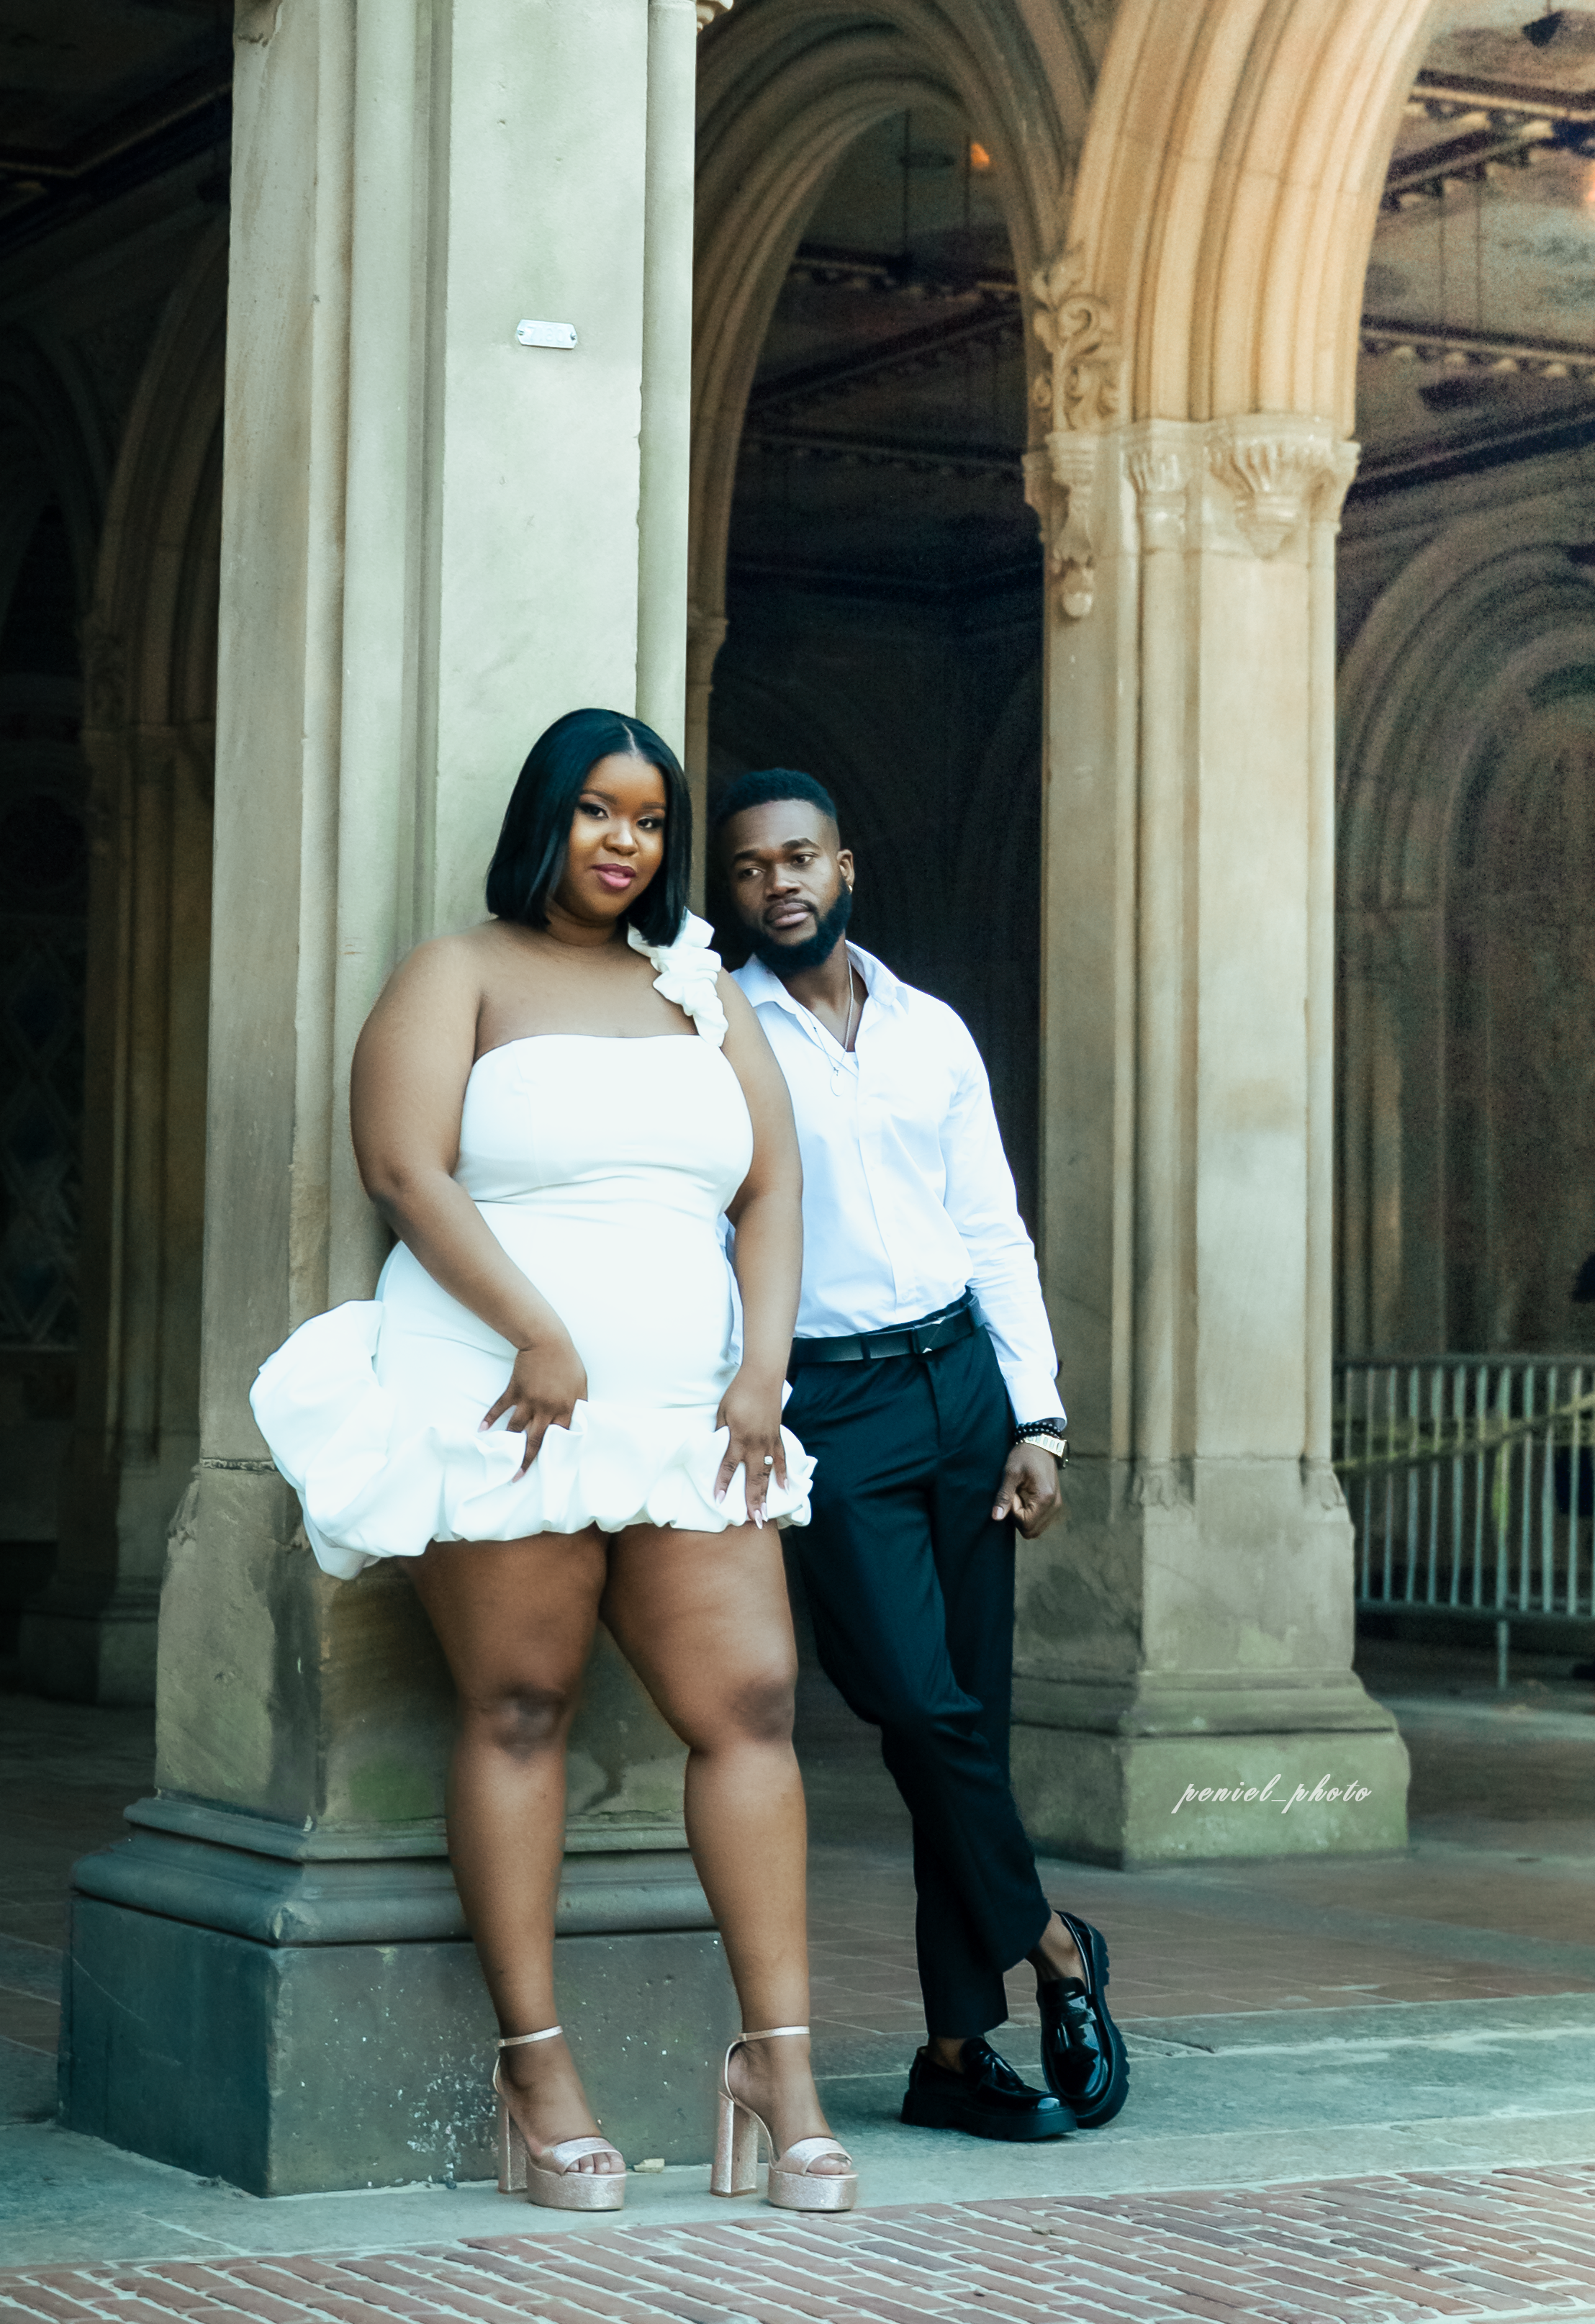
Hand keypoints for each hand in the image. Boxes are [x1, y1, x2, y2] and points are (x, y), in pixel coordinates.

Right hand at [481, 1331, 588, 1474]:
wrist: (547, 1341)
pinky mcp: (514, 1390)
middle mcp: (546, 1408)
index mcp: (565, 1408)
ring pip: (515, 1427)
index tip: (547, 1469)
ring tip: (499, 1459)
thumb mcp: (581, 1385)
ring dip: (506, 1443)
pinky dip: (489, 1418)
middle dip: (525, 1460)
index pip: (559, 1437)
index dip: (553, 1453)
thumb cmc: (568, 1362)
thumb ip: (578, 1405)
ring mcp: (528, 1399)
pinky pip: (500, 1407)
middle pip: (535, 1440)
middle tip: (516, 1477)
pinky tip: (482, 1430)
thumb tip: (577, 1422)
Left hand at [714, 1366, 786, 1527]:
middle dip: (753, 1501)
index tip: (719, 1501)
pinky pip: (781, 1459)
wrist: (762, 1377)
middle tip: (754, 1522)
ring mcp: (769, 1441)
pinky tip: (784, 1489)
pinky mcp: (777, 1437)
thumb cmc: (739, 1393)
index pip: (729, 1466)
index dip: (723, 1484)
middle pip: (753, 1477)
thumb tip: (718, 1450)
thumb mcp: (722, 1412)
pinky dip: (782, 1475)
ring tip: (766, 1514)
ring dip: (767, 1495)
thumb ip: (721, 1432)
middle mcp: (755, 1443)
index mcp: (738, 1437)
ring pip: (768, 1474)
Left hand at [993, 1442, 1062, 1538]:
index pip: (1025, 1524)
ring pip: (1036, 1528)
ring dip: (1024, 1516)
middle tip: (1015, 1496)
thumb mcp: (1010, 1473)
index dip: (1013, 1512)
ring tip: (1021, 1495)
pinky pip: (1040, 1520)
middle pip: (1031, 1531)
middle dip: (1018, 1518)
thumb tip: (996, 1517)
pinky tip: (1026, 1497)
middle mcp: (1054, 1506)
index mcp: (1045, 1498)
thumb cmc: (1025, 1455)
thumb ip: (1004, 1496)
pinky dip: (1030, 1514)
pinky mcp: (1054, 1504)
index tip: (1013, 1493)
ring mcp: (1056, 1506)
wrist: (1040, 1443)